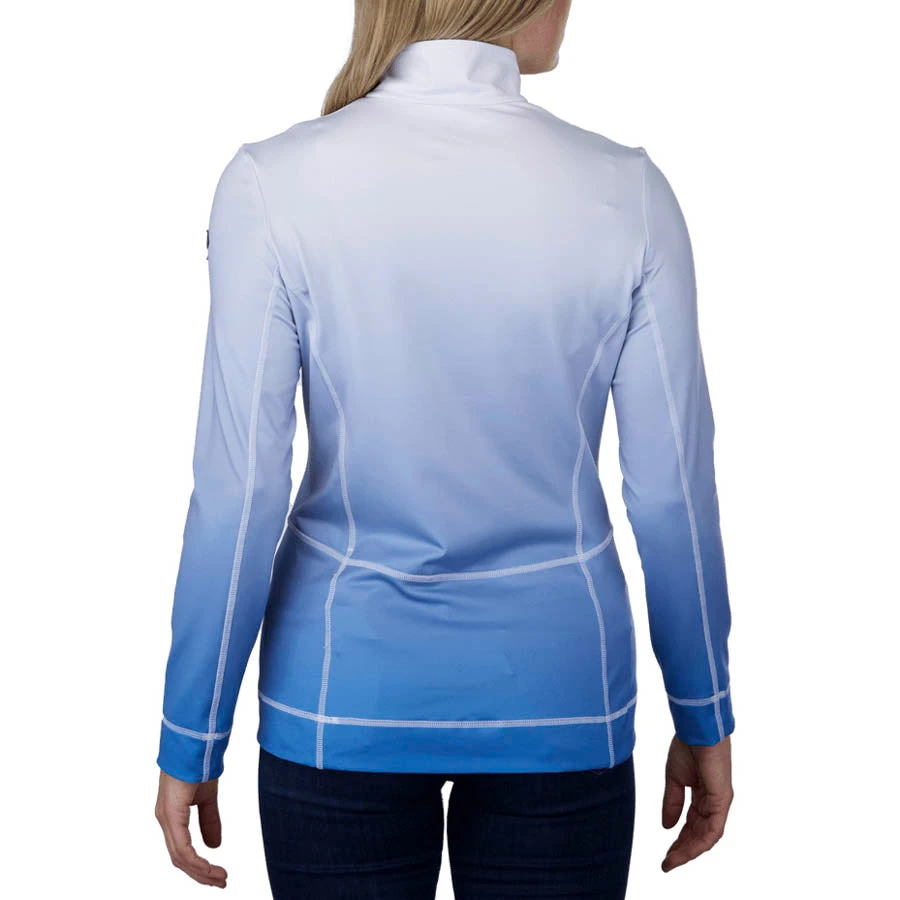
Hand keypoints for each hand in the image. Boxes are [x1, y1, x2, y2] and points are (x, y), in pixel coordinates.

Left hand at [155, 769, 227, 887]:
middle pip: (180, 859)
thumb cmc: (199, 765)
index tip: (217, 875)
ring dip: (200, 871)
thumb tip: (214, 846)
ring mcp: (167, 818)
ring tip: (219, 878)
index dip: (199, 867)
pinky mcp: (171, 815)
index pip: (182, 851)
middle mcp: (165, 820)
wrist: (196, 744)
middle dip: (201, 874)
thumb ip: (209, 821)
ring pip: (180, 857)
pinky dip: (196, 860)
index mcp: (172, 816)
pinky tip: (209, 866)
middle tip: (221, 882)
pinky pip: (182, 847)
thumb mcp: (208, 798)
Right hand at [661, 734, 732, 871]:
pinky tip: (687, 850)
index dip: (679, 840)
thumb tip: (667, 826)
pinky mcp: (722, 800)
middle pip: (699, 834)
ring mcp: (719, 803)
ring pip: (707, 836)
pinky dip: (700, 842)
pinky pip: (713, 829)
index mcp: (703, 795)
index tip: (666, 854)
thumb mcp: (674, 778)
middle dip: (683, 850)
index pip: (691, 825)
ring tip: (673, 860)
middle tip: (667, 863)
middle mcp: (713, 802)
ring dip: (689, 850)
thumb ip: (672, 802)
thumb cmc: (687, 746)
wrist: (696, 729)